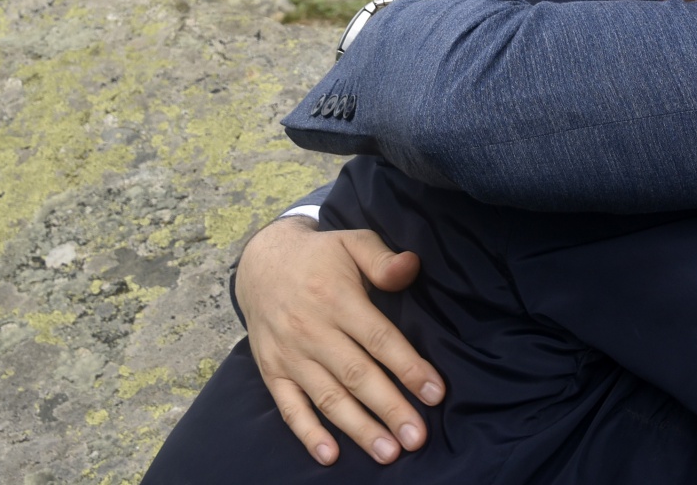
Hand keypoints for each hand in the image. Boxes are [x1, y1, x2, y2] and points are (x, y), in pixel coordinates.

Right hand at [234, 217, 444, 465]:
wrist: (260, 263)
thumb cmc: (320, 256)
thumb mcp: (352, 242)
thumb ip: (382, 259)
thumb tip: (412, 266)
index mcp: (337, 299)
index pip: (379, 339)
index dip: (408, 367)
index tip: (435, 393)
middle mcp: (312, 330)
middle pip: (357, 375)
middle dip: (390, 408)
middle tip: (417, 437)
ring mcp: (289, 355)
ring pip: (328, 397)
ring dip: (358, 428)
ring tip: (387, 452)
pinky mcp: (272, 371)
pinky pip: (289, 407)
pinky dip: (308, 433)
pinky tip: (330, 455)